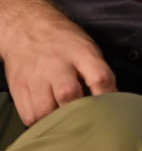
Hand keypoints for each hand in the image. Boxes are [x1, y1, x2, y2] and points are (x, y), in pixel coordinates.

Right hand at [3, 9, 116, 125]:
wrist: (27, 27)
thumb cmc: (64, 40)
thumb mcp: (86, 47)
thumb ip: (97, 72)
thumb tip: (111, 102)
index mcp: (80, 52)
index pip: (99, 77)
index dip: (109, 97)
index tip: (113, 111)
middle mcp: (57, 65)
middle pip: (69, 95)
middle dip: (79, 112)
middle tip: (86, 122)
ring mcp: (36, 78)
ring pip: (45, 110)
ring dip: (57, 121)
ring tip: (64, 122)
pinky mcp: (19, 89)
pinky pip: (30, 116)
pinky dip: (39, 122)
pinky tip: (47, 117)